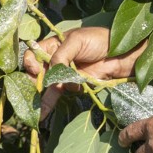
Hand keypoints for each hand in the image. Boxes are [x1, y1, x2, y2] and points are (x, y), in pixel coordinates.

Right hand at [21, 26, 140, 117]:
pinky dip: (50, 103)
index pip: (33, 53)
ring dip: (39, 98)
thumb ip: (61, 55)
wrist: (123, 54)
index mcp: (54, 44)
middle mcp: (55, 59)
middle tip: (29, 94)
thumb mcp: (77, 41)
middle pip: (36, 72)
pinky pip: (58, 94)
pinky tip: (43, 112)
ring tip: (33, 111)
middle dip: (31, 83)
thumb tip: (53, 74)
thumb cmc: (100, 40)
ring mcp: (64, 74)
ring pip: (46, 86)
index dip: (31, 62)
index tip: (36, 69)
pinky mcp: (73, 85)